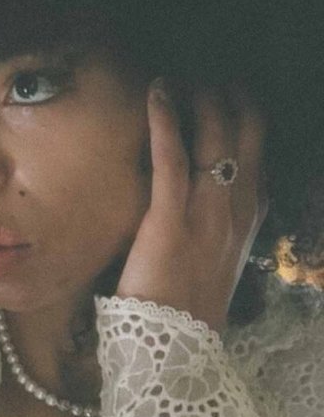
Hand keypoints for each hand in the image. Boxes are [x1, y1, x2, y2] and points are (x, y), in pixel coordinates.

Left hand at [115, 79, 267, 334]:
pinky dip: (166, 118)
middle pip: (247, 135)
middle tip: (214, 70)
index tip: (236, 91)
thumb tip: (209, 198)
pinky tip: (158, 91)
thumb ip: (220, 224)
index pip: (259, 155)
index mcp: (248, 218)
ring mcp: (208, 211)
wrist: (176, 346)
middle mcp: (236, 208)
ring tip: (186, 73)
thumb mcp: (217, 258)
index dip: (250, 118)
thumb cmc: (187, 304)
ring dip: (202, 98)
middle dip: (234, 96)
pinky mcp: (171, 217)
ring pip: (215, 137)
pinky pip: (172, 156)